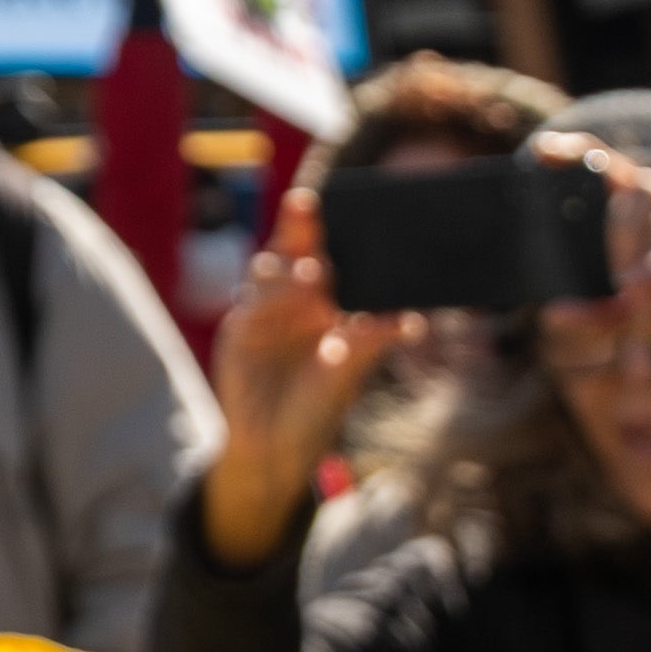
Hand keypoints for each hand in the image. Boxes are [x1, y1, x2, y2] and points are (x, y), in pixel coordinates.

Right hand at [195, 187, 400, 568]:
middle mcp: (287, 301)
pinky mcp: (237, 335)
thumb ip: (372, 342)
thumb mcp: (350, 373)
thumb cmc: (316, 407)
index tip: (330, 204)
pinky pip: (249, 312)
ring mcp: (259, 315)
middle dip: (296, 229)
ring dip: (287, 274)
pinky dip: (265, 308)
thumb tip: (414, 321)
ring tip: (315, 275)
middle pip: (288, 253)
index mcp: (316, 303)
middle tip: (306, 204)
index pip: (318, 254)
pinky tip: (284, 310)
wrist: (277, 447)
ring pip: (266, 277)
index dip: (320, 230)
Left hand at [561, 139, 650, 442]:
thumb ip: (605, 313)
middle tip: (598, 280)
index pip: (615, 170)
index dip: (579, 152)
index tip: (540, 148)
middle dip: (604, 238)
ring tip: (623, 292)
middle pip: (627, 195)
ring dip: (632, 255)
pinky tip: (641, 283)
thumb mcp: (650, 322)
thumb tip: (553, 314)